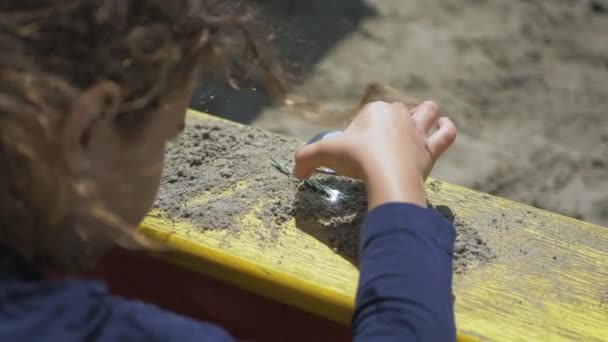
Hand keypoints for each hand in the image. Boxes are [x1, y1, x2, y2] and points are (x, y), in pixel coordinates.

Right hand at [293, 101, 455, 209]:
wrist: (386, 175)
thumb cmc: (355, 159)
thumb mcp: (323, 154)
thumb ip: (306, 160)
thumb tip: (296, 173)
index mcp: (374, 110)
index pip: (367, 117)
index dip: (360, 132)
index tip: (355, 152)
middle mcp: (399, 115)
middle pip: (396, 112)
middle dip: (391, 123)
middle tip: (381, 147)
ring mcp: (417, 131)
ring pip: (428, 111)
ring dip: (426, 115)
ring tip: (420, 126)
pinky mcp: (432, 148)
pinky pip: (446, 133)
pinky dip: (446, 130)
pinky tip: (443, 130)